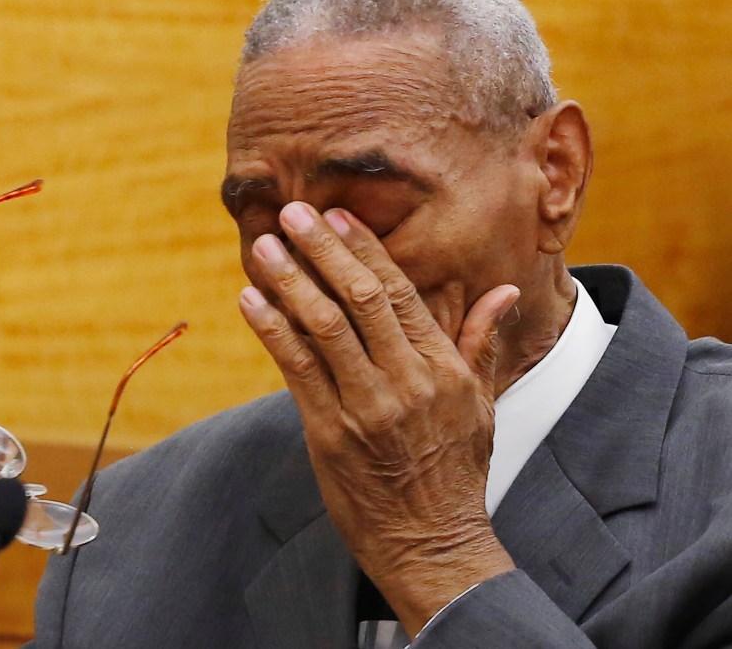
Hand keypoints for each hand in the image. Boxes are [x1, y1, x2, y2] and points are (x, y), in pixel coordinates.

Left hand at [238, 202, 517, 635]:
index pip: (399, 293)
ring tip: (263, 246)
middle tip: (294, 212)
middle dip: (322, 251)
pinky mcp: (330, 433)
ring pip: (322, 327)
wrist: (432, 542)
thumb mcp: (481, 405)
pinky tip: (251, 301)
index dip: (364, 250)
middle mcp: (405, 380)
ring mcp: (366, 407)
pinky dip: (272, 330)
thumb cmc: (457, 471)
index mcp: (443, 368)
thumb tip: (503, 291)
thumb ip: (481, 342)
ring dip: (289, 281)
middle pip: (358, 299)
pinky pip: (296, 369)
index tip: (337, 217)